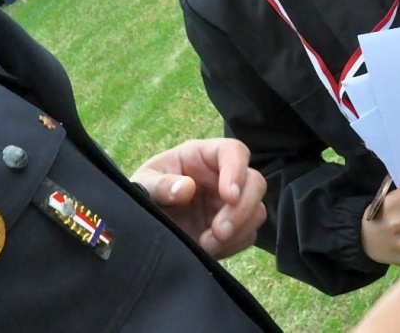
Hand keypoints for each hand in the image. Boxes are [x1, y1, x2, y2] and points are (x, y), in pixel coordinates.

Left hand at [132, 138, 266, 257]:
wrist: (142, 227)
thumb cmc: (143, 193)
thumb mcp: (143, 184)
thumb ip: (161, 185)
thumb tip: (186, 188)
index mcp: (202, 156)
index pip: (234, 151)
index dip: (237, 171)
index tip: (229, 197)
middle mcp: (222, 176)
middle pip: (255, 182)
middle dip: (242, 209)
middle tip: (219, 231)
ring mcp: (229, 204)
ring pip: (257, 210)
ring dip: (238, 230)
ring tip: (208, 243)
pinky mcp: (232, 228)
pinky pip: (248, 235)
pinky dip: (234, 244)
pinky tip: (209, 249)